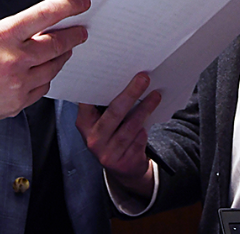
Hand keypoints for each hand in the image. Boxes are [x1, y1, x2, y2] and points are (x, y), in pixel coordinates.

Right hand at [0, 0, 89, 135]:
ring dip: (61, 56)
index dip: (68, 6)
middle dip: (74, 35)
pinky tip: (37, 71)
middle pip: (57, 45)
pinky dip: (44, 77)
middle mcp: (12, 60)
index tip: (81, 2)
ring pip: (54, 67)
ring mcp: (16, 84)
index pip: (44, 15)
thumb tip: (44, 25)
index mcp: (3, 36)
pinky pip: (43, 87)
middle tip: (81, 31)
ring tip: (62, 49)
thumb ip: (14, 28)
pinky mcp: (17, 103)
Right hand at [76, 73, 160, 198]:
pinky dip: (145, 129)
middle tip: (143, 78)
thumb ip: (105, 105)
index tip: (114, 70)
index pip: (88, 101)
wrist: (122, 169)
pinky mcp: (124, 163)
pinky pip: (138, 141)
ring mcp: (108, 154)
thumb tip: (124, 78)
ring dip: (145, 109)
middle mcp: (93, 139)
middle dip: (130, 93)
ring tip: (155, 95)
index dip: (99, 86)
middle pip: (114, 112)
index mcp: (84, 124)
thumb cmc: (112, 135)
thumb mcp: (101, 121)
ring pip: (130, 127)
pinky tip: (150, 120)